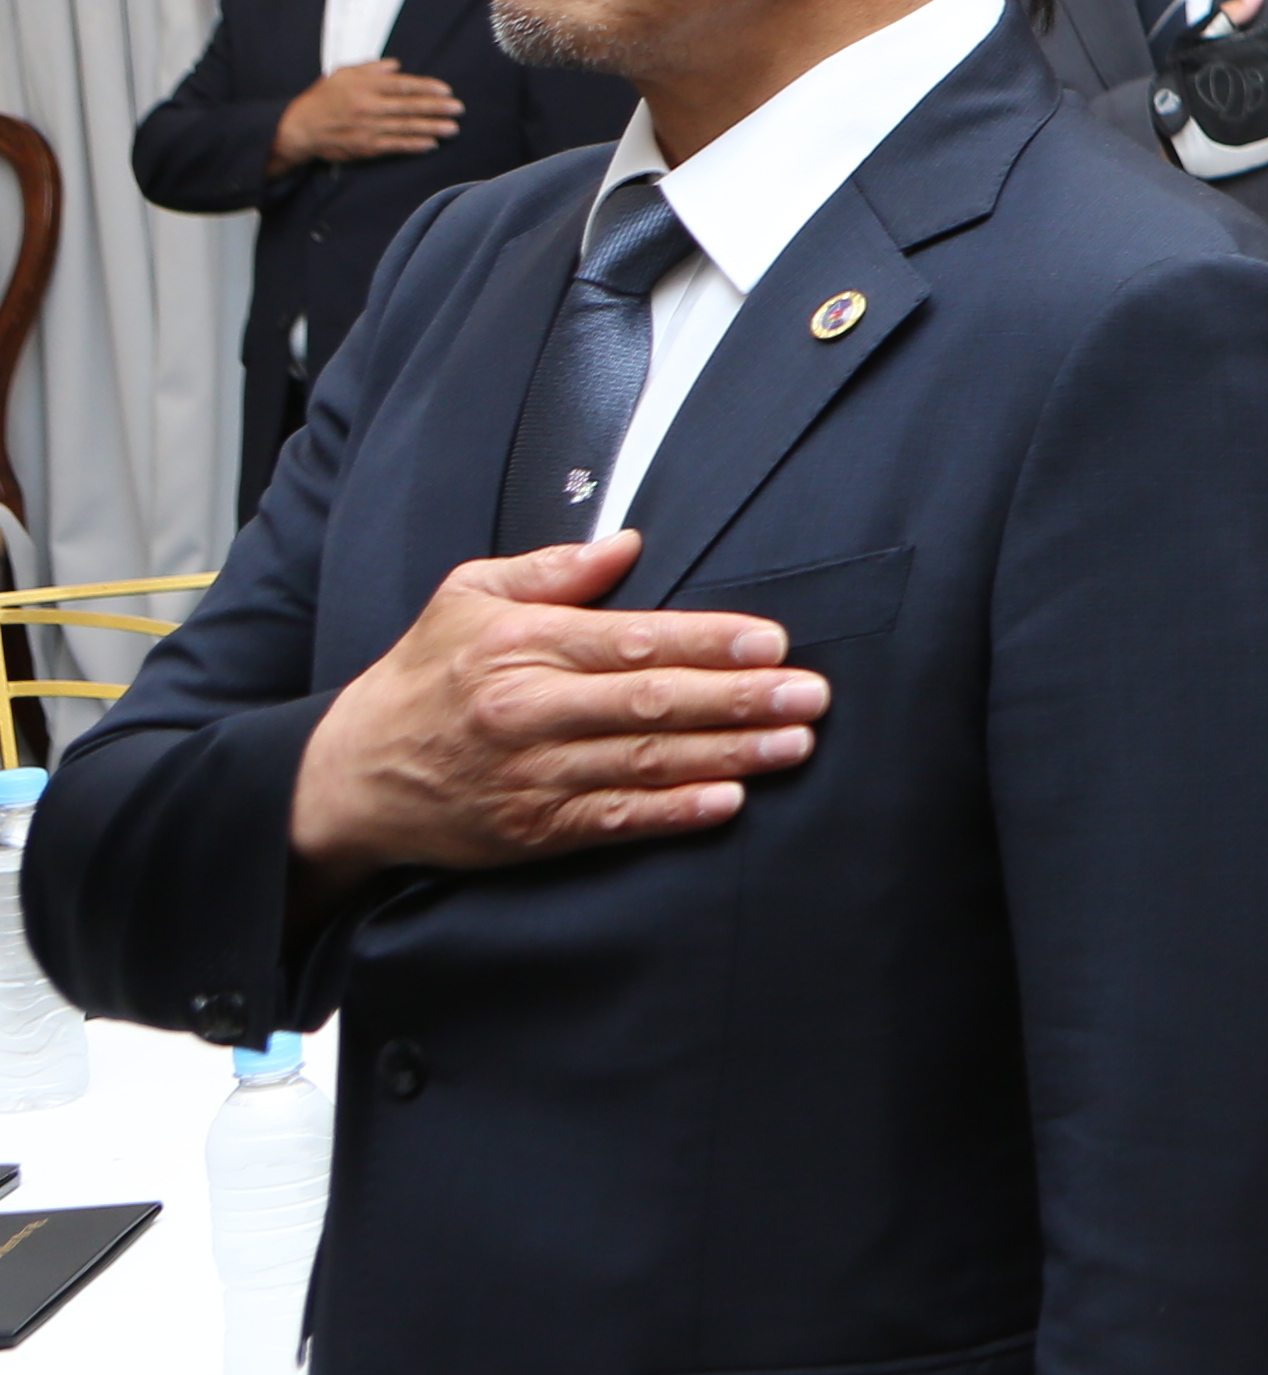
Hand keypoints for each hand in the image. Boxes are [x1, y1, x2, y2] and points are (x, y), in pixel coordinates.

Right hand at [272, 60, 464, 172]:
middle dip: (437, 108)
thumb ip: (371, 69)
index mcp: (364, 86)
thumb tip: (396, 66)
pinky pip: (394, 146)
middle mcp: (368, 107)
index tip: (446, 90)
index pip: (402, 85)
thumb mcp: (343, 74)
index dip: (427, 87)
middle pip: (409, 107)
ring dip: (432, 128)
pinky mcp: (365, 146)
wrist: (300, 128)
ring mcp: (367, 128)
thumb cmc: (323, 98)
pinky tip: (431, 144)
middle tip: (459, 109)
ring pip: (405, 127)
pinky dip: (413, 145)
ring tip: (452, 128)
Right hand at [288, 533, 828, 885]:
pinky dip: (673, 813)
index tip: (771, 643)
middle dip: (740, 700)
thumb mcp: (466, 598)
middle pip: (652, 703)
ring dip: (727, 755)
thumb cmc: (421, 679)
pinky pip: (615, 821)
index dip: (710, 643)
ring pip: (645, 762)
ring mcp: (531, 775)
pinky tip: (725, 802)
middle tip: (809, 696)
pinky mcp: (532, 830)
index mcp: (522, 646)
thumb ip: (551, 569)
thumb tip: (625, 544)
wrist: (351, 778)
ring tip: (792, 744)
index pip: (634, 642)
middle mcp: (529, 711)